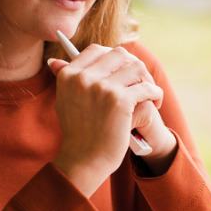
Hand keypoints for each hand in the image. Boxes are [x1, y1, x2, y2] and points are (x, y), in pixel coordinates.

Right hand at [47, 45, 173, 195]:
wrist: (83, 160)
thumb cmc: (77, 132)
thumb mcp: (64, 101)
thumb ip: (65, 78)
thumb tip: (55, 60)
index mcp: (69, 74)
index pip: (97, 50)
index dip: (113, 58)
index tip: (122, 71)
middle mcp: (84, 77)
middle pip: (119, 54)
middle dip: (133, 66)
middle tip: (140, 82)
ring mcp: (102, 88)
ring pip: (136, 68)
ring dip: (147, 80)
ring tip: (149, 94)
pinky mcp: (120, 100)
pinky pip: (146, 88)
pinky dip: (155, 94)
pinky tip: (155, 102)